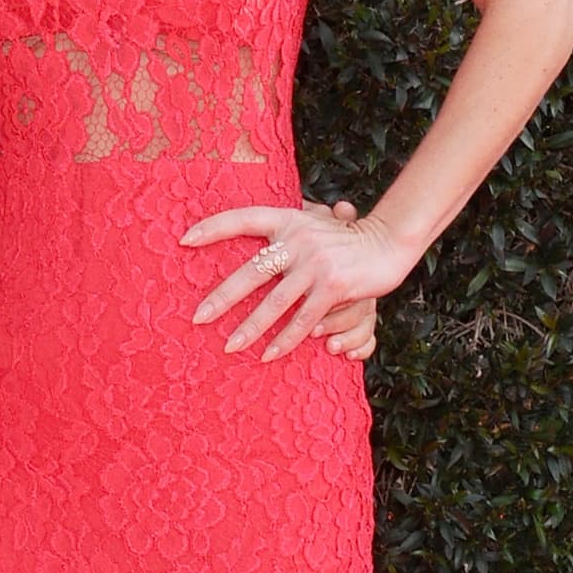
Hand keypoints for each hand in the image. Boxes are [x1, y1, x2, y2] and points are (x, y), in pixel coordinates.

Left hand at [182, 202, 410, 361]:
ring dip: (251, 327)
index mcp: (287, 220)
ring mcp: (315, 264)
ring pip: (275, 302)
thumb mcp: (313, 224)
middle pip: (251, 271)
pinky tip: (269, 354)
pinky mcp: (333, 287)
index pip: (242, 218)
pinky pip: (304, 319)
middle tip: (198, 317)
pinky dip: (286, 339)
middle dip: (223, 297)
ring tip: (230, 346)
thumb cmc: (344, 237)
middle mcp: (297, 239)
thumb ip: (286, 231)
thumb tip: (254, 236)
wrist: (388, 241)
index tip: (185, 240)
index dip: (213, 227)